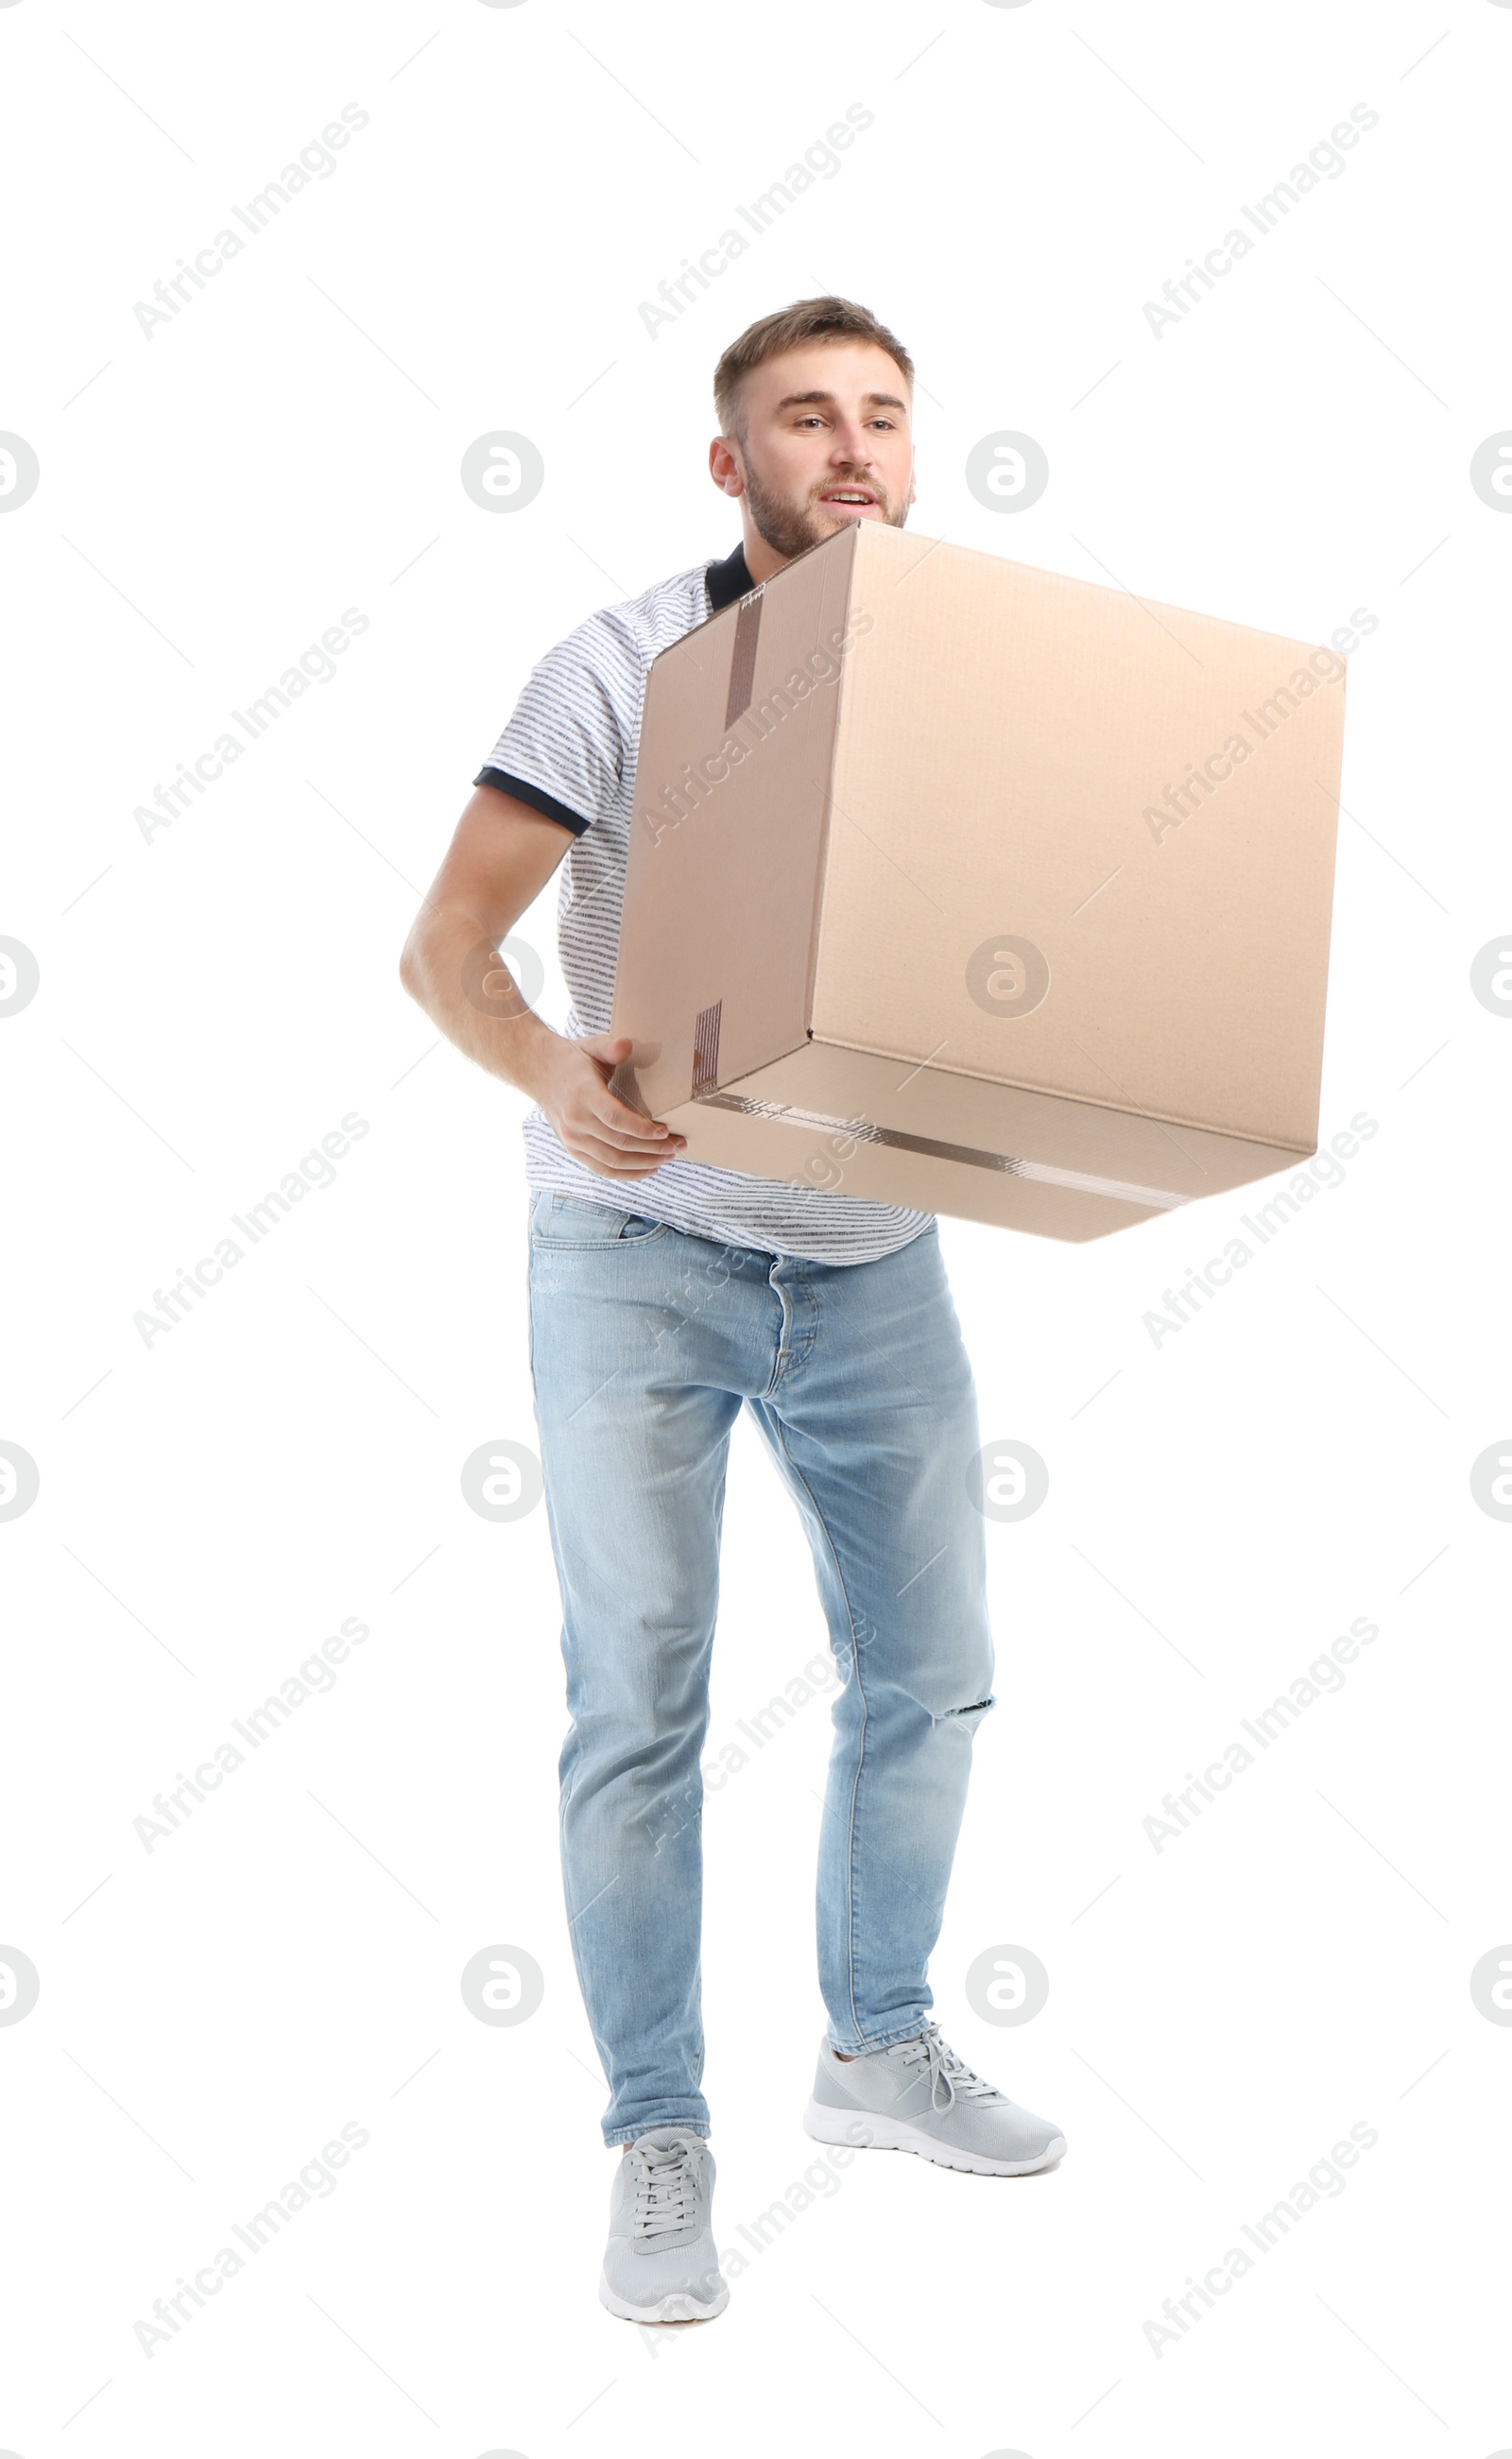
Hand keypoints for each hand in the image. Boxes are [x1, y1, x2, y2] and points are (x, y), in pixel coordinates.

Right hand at [531, 1033, 687, 1179]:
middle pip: (619, 1144)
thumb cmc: (573, 1059)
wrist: (539, 1073)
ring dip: (644, 1164)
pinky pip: (602, 1170)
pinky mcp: (573, 1150)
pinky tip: (648, 1170)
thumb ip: (610, 1046)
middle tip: (678, 1145)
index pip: (615, 1118)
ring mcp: (572, 1139)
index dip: (642, 1129)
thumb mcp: (591, 1046)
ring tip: (668, 1158)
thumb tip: (627, 1044)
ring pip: (613, 1162)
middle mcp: (575, 1121)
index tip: (665, 1131)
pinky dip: (626, 1175)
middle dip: (653, 1149)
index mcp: (583, 1095)